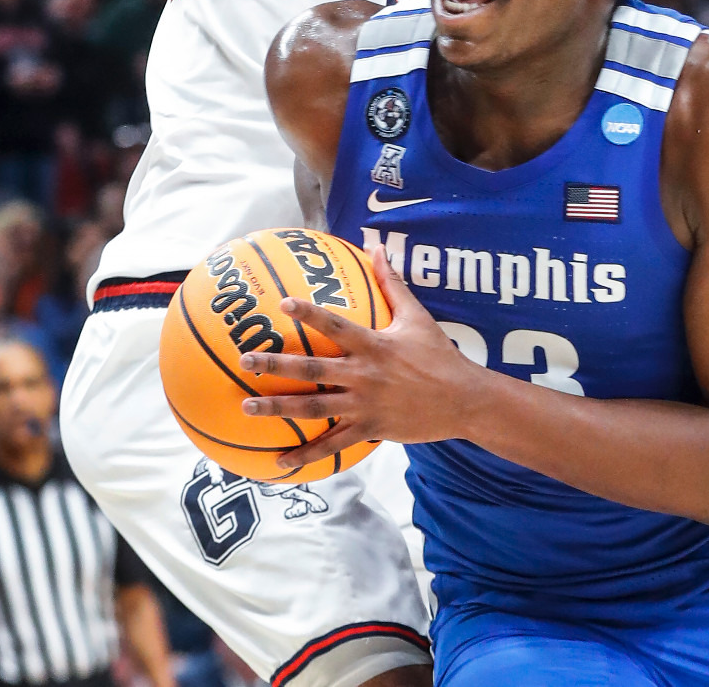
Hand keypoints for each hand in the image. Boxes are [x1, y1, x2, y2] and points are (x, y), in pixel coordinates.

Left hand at [238, 247, 482, 470]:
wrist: (462, 400)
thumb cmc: (438, 354)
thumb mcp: (416, 315)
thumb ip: (391, 282)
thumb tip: (376, 246)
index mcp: (374, 344)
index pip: (335, 325)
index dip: (309, 313)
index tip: (282, 304)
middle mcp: (364, 375)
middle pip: (312, 369)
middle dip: (275, 365)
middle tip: (246, 361)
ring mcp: (364, 405)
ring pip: (314, 408)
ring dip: (278, 409)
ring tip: (247, 407)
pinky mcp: (369, 430)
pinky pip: (333, 445)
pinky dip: (306, 454)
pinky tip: (280, 463)